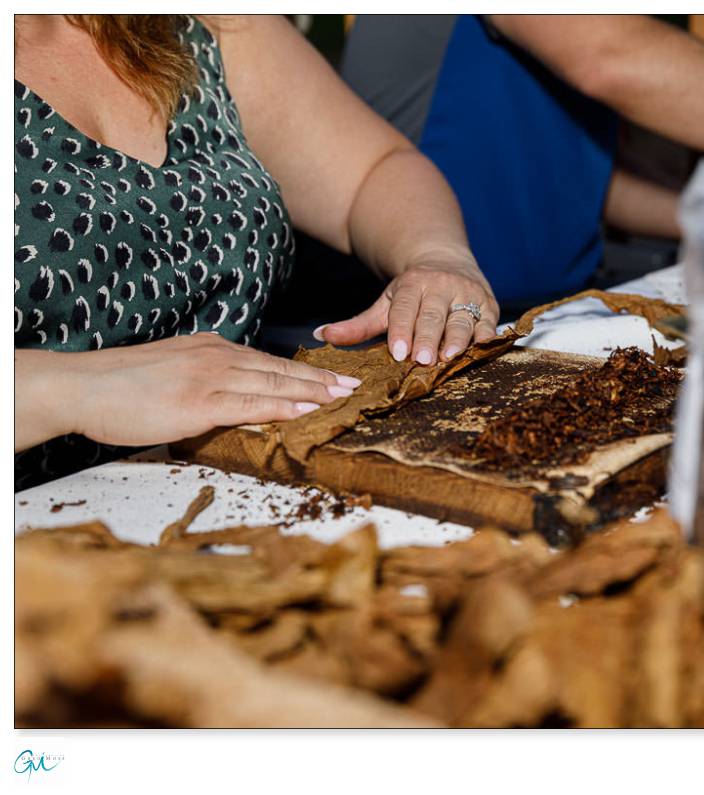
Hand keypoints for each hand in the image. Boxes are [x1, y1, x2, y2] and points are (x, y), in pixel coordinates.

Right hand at [16, 334, 360, 449]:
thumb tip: (231, 399)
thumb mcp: (173, 374)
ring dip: (313, 391)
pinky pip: (251, 403)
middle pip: (280, 368)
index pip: (268, 361)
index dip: (304, 370)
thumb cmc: (120, 387)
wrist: (81, 386)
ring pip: (274, 383)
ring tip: (344, 397)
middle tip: (355, 384)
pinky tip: (307, 410)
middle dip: (321, 378)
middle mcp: (216, 357)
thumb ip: (205, 382)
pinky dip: (284, 406)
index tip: (333, 376)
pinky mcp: (199, 401)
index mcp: (211, 350)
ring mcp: (209, 377)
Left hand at [314, 251, 500, 365]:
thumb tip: (321, 336)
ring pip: (464, 320)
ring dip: (458, 339)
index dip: (402, 331)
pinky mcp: (490, 307)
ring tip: (451, 357)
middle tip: (423, 360)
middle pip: (434, 316)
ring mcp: (469, 295)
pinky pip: (489, 325)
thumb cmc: (413, 293)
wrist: (448, 262)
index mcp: (414, 284)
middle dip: (429, 338)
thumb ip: (358, 324)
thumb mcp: (385, 304)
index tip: (398, 352)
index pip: (406, 309)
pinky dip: (486, 338)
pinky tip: (480, 352)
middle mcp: (443, 287)